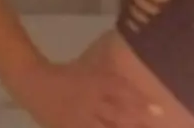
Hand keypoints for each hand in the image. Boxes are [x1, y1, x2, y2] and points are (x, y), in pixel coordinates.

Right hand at [11, 56, 163, 127]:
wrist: (34, 83)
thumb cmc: (68, 74)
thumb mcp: (92, 70)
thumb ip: (111, 81)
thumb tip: (135, 93)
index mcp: (97, 82)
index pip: (123, 92)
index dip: (141, 102)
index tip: (160, 111)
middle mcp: (91, 101)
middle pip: (118, 114)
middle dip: (136, 123)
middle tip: (154, 127)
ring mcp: (80, 118)